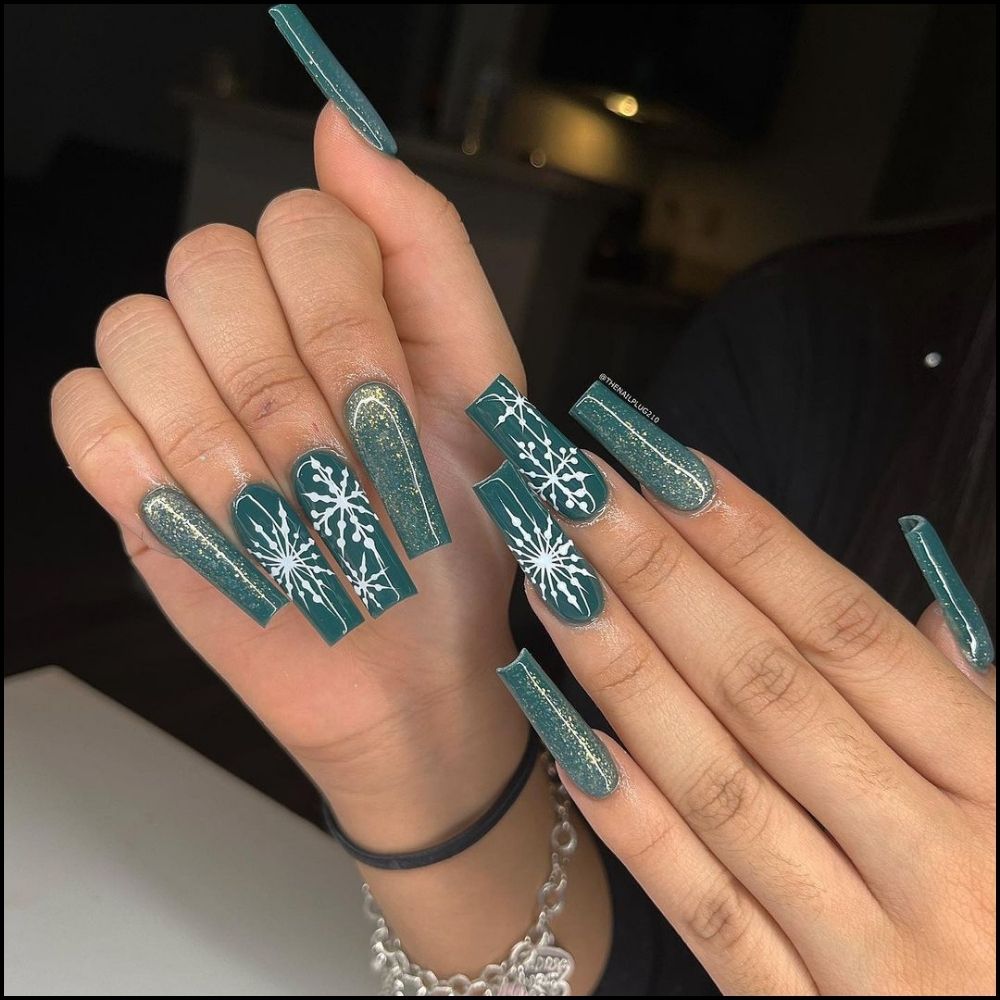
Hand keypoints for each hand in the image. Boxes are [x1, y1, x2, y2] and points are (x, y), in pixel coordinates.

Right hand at [50, 105, 527, 846]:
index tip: (387, 410)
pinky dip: (147, 467)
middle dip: (281, 386)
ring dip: (223, 439)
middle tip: (336, 473)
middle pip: (204, 263)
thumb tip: (338, 120)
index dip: (338, 316)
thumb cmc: (459, 531)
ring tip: (289, 516)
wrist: (410, 663)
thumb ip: (425, 246)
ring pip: (137, 330)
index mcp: (342, 295)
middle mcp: (255, 327)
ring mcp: (185, 394)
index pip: (299, 222)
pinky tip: (218, 521)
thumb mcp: (482, 386)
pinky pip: (83, 411)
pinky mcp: (132, 467)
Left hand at [514, 449, 994, 994]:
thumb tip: (926, 612)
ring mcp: (869, 950)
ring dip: (624, 673)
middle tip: (574, 491)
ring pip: (721, 786)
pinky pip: (708, 916)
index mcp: (997, 781)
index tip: (663, 465)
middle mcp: (937, 856)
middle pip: (767, 686)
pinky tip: (568, 746)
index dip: (751, 540)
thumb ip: (976, 714)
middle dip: (659, 574)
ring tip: (552, 583)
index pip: (848, 632)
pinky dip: (635, 827)